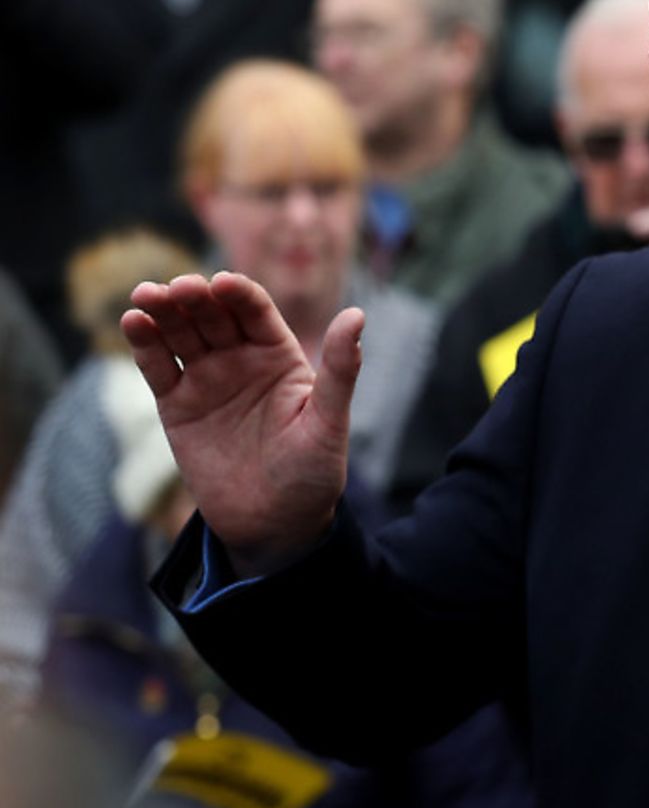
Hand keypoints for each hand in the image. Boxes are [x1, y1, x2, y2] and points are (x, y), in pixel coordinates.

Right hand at [121, 272, 358, 575]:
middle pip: (211, 315)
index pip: (255, 311)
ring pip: (179, 333)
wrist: (273, 523)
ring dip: (161, 311)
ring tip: (146, 296)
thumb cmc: (312, 473)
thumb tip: (357, 314)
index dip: (238, 293)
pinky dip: (144, 344)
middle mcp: (240, 359)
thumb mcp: (329, 422)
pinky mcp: (176, 404)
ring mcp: (205, 378)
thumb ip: (340, 371)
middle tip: (179, 289)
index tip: (222, 283)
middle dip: (194, 297)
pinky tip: (133, 323)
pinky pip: (157, 367)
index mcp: (279, 355)